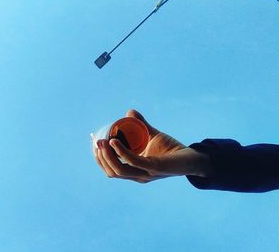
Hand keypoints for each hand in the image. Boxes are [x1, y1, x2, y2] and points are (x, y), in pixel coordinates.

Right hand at [93, 109, 210, 182]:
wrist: (193, 157)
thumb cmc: (171, 149)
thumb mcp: (152, 135)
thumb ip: (141, 124)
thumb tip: (129, 112)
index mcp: (135, 171)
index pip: (111, 170)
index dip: (100, 159)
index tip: (95, 144)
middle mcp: (138, 176)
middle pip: (112, 171)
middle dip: (100, 158)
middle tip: (96, 142)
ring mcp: (146, 174)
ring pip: (119, 170)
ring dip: (107, 156)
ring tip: (101, 141)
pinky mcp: (155, 168)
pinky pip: (133, 162)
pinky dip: (121, 152)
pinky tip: (114, 141)